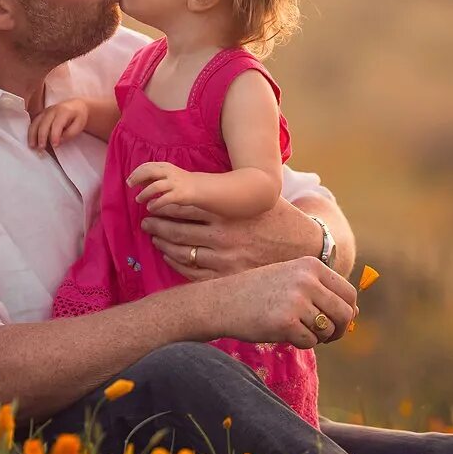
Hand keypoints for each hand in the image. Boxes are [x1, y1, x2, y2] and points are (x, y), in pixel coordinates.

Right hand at [28, 101, 89, 149]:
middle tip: (41, 148)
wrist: (76, 106)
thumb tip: (60, 140)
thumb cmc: (78, 117)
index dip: (55, 135)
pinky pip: (33, 123)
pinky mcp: (41, 114)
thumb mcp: (79, 125)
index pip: (57, 124)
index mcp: (64, 111)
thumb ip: (70, 133)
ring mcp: (45, 111)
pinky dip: (31, 132)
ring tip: (32, 146)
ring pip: (36, 122)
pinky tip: (31, 141)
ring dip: (33, 135)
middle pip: (44, 123)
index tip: (54, 145)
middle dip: (42, 136)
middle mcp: (52, 110)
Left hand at [127, 161, 199, 212]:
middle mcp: (169, 173)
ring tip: (138, 199)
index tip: (129, 179)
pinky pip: (164, 199)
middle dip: (137, 178)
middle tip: (130, 185)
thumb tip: (136, 180)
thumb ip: (152, 176)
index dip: (136, 172)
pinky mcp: (178, 195)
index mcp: (165, 166)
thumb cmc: (179, 181)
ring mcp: (174, 183)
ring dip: (144, 193)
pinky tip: (150, 207)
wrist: (198, 187)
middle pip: (149, 172)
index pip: (147, 166)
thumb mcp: (166, 175)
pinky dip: (155, 204)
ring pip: (155, 186)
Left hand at [141, 197, 323, 283]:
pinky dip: (176, 263)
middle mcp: (224, 237)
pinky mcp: (228, 279)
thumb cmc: (279, 217)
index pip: (184, 207)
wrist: (306, 248)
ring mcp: (225, 261)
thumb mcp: (257, 195)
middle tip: (146, 221)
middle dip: (157, 225)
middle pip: (177, 230)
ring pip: (181, 252)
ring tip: (155, 237)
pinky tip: (170, 255)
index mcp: (228, 213)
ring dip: (163, 244)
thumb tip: (201, 174)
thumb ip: (229, 188)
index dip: (163, 205)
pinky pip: (192, 274)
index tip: (153, 203)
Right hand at [207, 257, 357, 348]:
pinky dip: (300, 343)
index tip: (336, 322)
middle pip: (345, 313)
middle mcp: (307, 280)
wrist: (222, 302)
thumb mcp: (292, 281)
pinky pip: (309, 342)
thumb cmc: (259, 293)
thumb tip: (356, 311)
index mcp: (311, 266)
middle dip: (339, 330)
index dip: (348, 311)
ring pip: (327, 330)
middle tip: (325, 336)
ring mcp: (296, 301)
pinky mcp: (285, 322)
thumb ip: (323, 292)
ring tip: (297, 330)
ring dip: (317, 337)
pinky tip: (283, 334)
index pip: (349, 293)